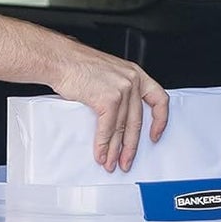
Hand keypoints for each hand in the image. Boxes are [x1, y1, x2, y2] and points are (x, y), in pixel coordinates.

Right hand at [51, 50, 168, 171]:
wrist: (60, 59)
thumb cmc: (78, 64)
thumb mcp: (108, 74)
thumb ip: (118, 91)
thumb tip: (117, 119)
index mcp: (135, 74)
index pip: (159, 99)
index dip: (160, 120)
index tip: (155, 135)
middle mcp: (132, 81)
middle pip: (137, 121)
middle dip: (131, 146)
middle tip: (126, 160)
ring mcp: (122, 89)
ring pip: (122, 128)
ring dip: (115, 150)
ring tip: (111, 162)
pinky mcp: (109, 99)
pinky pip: (108, 128)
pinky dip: (104, 144)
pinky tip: (101, 152)